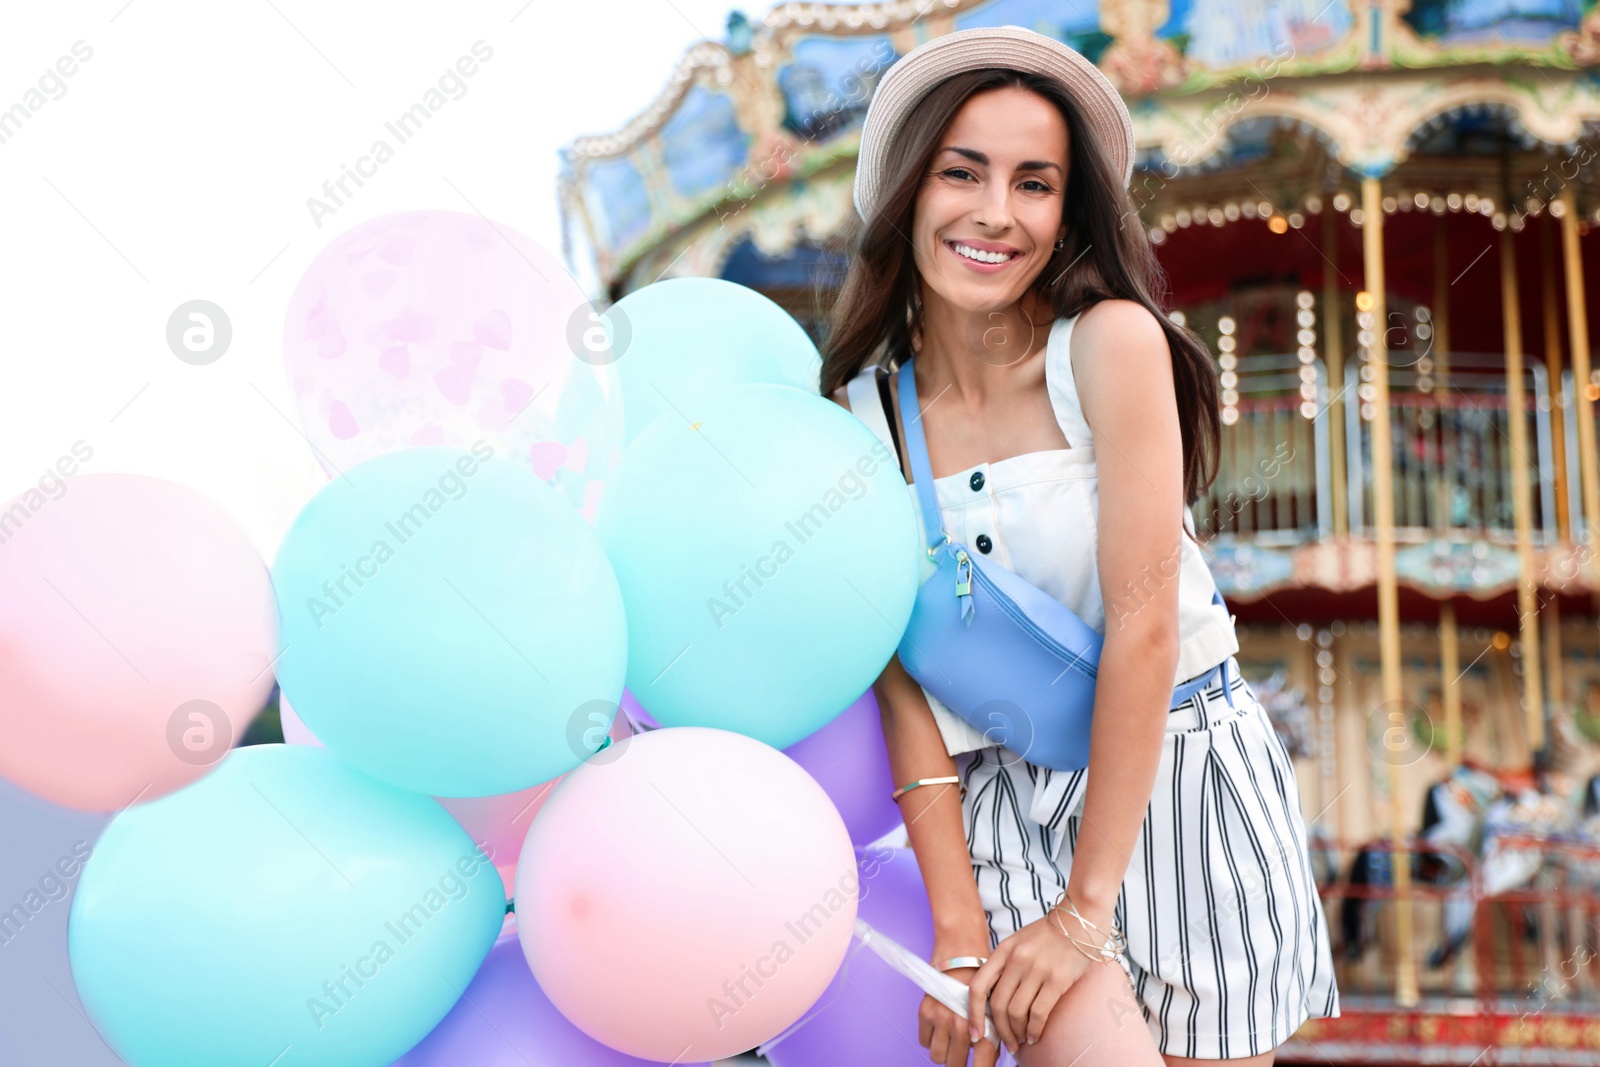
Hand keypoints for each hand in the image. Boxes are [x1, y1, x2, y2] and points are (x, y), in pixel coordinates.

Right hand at [921, 932, 1001, 1066]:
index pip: (981, 1066)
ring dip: (945, 1052)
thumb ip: (992, 1034)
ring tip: (951, 1041)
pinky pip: (924, 1041)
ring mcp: (942, 1020)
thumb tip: (989, 1059)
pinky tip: (940, 1028)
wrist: (963, 949)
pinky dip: (931, 1038)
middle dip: (960, 1063)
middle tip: (963, 1057)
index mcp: (984, 1026)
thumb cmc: (982, 976)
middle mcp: (962, 1026)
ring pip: (938, 1057)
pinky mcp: (926, 1012)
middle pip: (956, 1065)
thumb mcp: (994, 1006)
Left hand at [965, 893, 1119, 1055]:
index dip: (973, 1014)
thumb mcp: (1020, 941)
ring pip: (1016, 1012)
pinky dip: (1034, 1030)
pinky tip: (1036, 1035)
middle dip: (1000, 1031)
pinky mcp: (1057, 979)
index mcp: (1003, 950)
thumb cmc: (1050, 933)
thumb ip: (1006, 965)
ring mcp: (1036, 969)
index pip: (978, 986)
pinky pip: (1039, 1013)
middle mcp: (1016, 959)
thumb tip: (995, 999)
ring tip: (1023, 1039)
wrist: (1080, 918)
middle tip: (1008, 1043)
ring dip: (1018, 1033)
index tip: (976, 1033)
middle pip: (997, 1004)